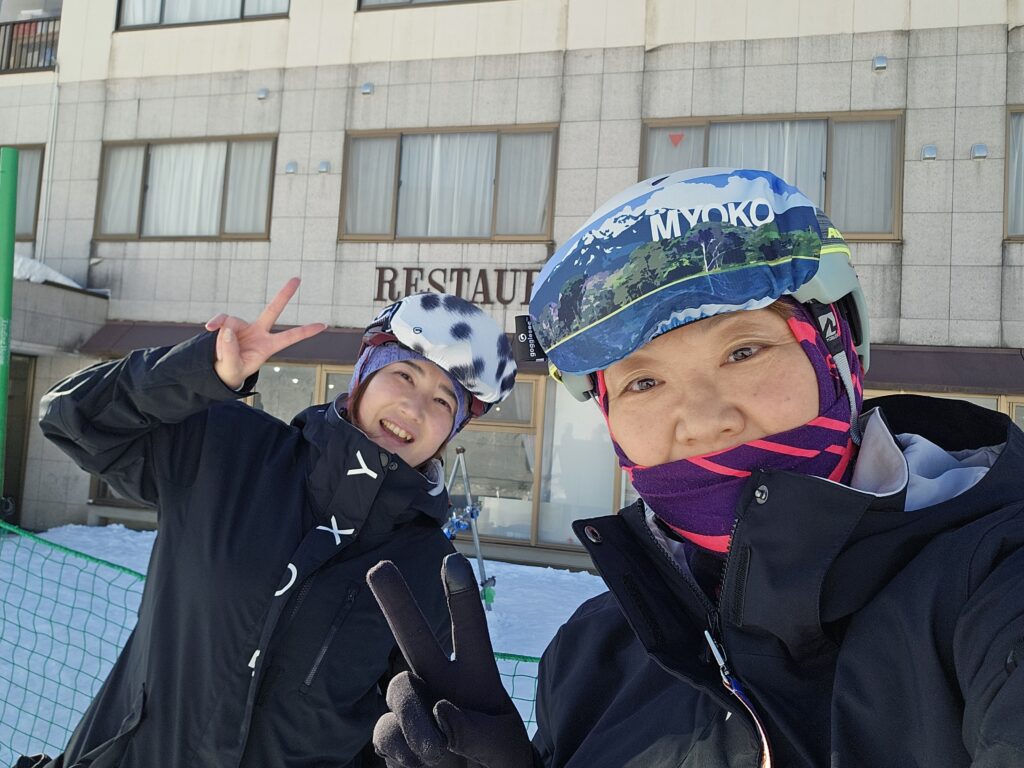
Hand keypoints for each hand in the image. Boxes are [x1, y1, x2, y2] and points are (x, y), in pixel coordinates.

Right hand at [204, 277, 325, 389]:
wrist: (218, 370)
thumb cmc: (232, 371)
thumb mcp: (233, 368)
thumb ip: (230, 352)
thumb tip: (228, 330)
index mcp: (268, 346)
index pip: (290, 337)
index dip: (306, 331)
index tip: (324, 325)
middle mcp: (259, 332)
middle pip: (273, 309)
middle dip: (284, 294)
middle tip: (298, 278)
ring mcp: (244, 326)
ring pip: (233, 324)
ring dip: (224, 340)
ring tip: (220, 355)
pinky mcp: (229, 323)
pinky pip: (222, 320)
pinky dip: (215, 323)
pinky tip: (209, 328)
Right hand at [368, 554, 534, 767]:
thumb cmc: (499, 764)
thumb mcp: (505, 751)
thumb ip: (479, 732)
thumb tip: (440, 713)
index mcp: (477, 678)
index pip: (470, 631)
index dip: (461, 596)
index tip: (453, 559)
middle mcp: (440, 682)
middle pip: (414, 636)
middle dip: (396, 601)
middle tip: (379, 567)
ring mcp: (413, 707)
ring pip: (398, 692)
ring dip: (414, 724)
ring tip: (437, 752)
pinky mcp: (392, 736)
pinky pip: (386, 734)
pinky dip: (404, 753)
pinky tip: (421, 764)